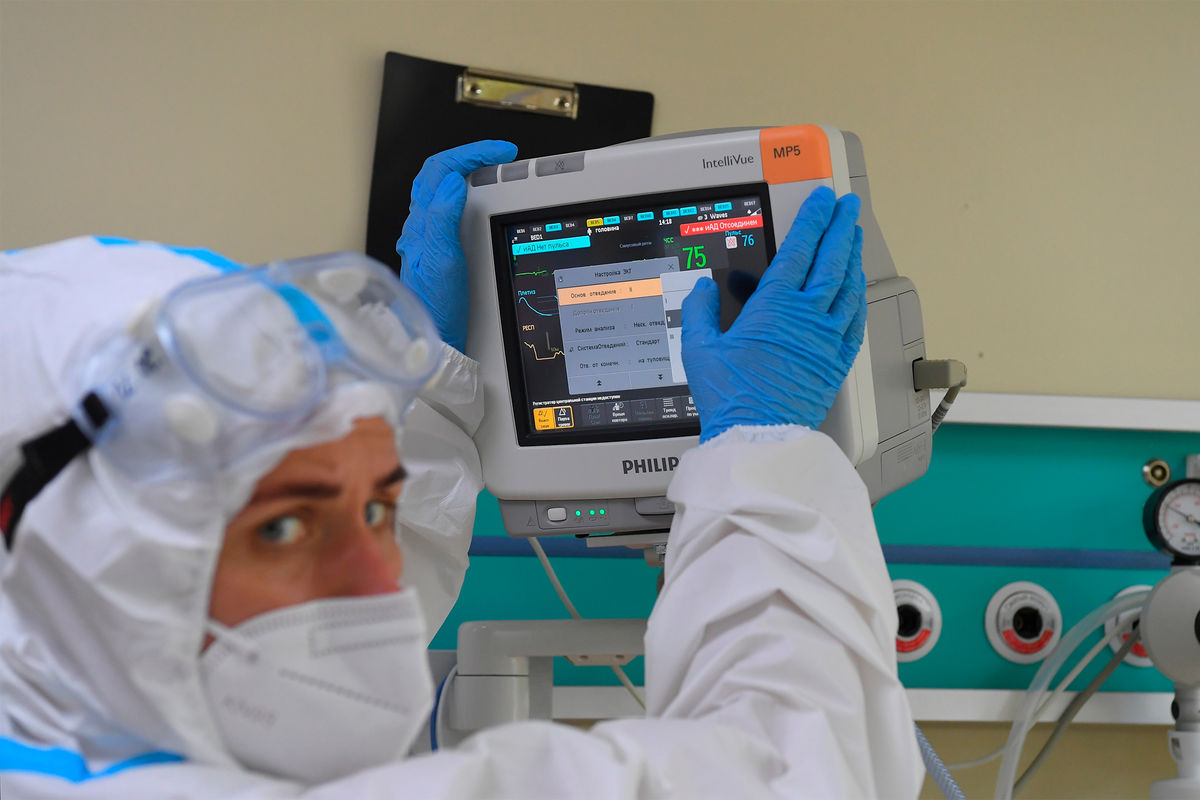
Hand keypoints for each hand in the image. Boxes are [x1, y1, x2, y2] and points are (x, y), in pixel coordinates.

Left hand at [397, 140, 517, 351]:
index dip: (472, 154)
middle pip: (441, 172)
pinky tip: (481, 203)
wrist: (433, 336)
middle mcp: (422, 225)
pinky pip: (450, 209)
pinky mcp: (439, 247)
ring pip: (444, 189)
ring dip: (469, 172)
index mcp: (422, 222)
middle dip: (472, 156)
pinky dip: (468, 195)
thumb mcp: (441, 260)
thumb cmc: (434, 305)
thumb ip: (442, 218)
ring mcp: (429, 235)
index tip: (502, 153)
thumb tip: (454, 181)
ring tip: (494, 170)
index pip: (442, 169)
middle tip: (502, 155)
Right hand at [681, 187, 866, 442]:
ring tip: (853, 237)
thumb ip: (701, 312)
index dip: (812, 219)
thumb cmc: (732, 397)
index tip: (821, 201)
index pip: (800, 249)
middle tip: (847, 206)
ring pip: (848, 286)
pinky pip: (854, 319)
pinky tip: (857, 290)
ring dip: (851, 256)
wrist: (758, 436)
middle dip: (841, 226)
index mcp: (774, 306)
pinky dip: (857, 297)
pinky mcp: (836, 361)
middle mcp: (807, 316)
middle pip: (832, 259)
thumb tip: (704, 290)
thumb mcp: (700, 349)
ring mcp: (826, 338)